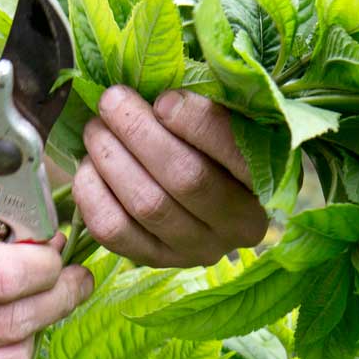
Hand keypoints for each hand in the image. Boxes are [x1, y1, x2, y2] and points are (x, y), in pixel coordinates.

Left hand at [74, 86, 268, 266]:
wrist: (203, 199)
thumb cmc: (214, 145)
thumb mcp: (228, 122)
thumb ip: (206, 109)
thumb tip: (160, 99)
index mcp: (268, 184)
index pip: (236, 154)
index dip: (196, 123)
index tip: (164, 98)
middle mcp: (238, 226)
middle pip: (185, 178)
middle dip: (139, 132)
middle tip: (112, 100)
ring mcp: (196, 250)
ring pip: (146, 205)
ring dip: (111, 158)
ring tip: (96, 128)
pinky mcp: (155, 260)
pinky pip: (114, 231)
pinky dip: (92, 194)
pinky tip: (90, 167)